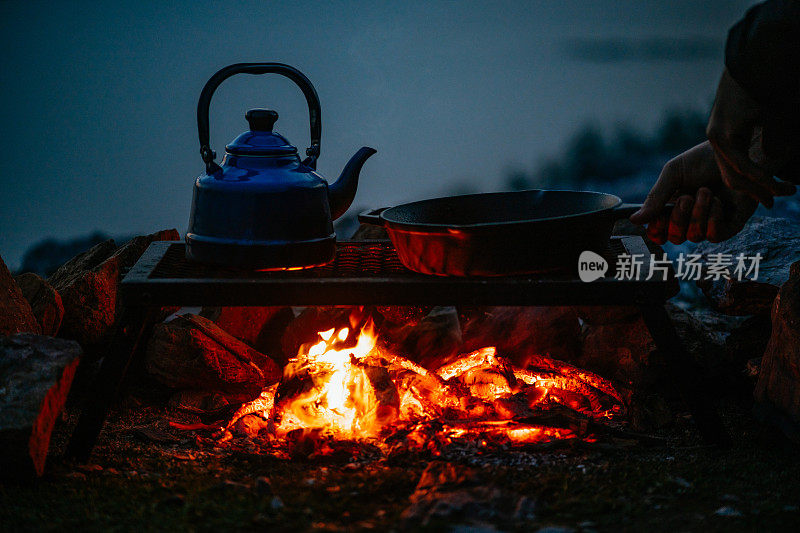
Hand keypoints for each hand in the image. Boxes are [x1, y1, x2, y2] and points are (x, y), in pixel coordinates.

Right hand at [629, 141, 756, 243]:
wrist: (738, 150)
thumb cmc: (704, 159)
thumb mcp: (673, 174)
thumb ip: (655, 198)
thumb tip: (634, 221)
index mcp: (672, 207)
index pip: (659, 232)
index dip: (656, 230)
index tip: (658, 217)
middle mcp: (691, 219)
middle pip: (675, 238)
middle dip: (677, 219)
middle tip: (686, 198)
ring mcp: (711, 223)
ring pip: (694, 237)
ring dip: (697, 215)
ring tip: (706, 192)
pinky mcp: (731, 224)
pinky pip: (714, 236)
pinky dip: (712, 219)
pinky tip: (717, 201)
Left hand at [706, 69, 795, 205]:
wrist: (757, 63)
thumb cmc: (767, 89)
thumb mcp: (769, 120)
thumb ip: (769, 141)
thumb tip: (774, 156)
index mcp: (725, 137)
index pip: (734, 170)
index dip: (752, 187)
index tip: (768, 199)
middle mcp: (716, 139)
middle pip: (731, 176)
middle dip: (754, 192)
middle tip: (772, 203)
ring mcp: (716, 136)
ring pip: (735, 172)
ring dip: (760, 185)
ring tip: (782, 192)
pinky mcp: (722, 132)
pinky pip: (738, 160)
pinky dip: (755, 172)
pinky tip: (769, 180)